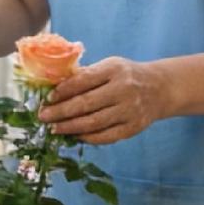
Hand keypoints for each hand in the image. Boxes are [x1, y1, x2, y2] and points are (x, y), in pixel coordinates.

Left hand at [37, 57, 167, 144]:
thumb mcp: (109, 66)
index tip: (48, 99)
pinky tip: (75, 135)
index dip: (63, 91)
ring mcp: (129, 110)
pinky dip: (88, 137)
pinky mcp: (133, 127)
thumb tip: (55, 86)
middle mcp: (123, 89)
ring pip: (94, 123)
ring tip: (55, 129)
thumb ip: (86, 75)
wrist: (159, 88)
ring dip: (70, 127)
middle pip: (86, 104)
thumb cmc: (126, 76)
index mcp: (114, 70)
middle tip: (43, 117)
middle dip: (61, 112)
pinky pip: (106, 136)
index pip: (84, 80)